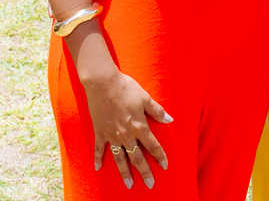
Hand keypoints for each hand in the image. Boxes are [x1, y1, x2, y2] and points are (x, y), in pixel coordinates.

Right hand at [85, 69, 172, 188]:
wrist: (103, 84)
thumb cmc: (126, 89)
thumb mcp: (145, 98)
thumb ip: (157, 111)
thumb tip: (170, 120)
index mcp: (139, 126)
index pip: (153, 145)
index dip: (160, 156)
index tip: (165, 166)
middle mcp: (126, 134)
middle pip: (137, 157)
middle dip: (144, 172)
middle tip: (150, 184)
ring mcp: (112, 135)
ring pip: (120, 158)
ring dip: (124, 172)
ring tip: (129, 184)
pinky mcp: (100, 132)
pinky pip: (99, 149)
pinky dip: (98, 159)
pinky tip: (98, 169)